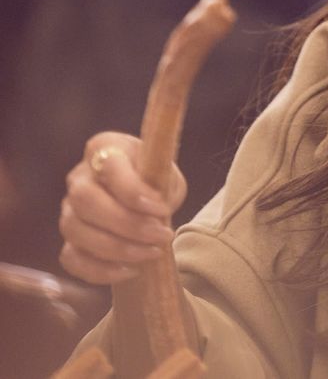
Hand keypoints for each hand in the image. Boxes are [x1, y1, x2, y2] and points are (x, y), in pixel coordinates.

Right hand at [58, 131, 185, 283]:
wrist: (146, 198)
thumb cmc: (155, 179)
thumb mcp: (166, 173)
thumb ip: (161, 184)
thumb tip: (155, 210)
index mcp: (105, 148)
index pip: (110, 168)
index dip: (134, 191)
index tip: (163, 209)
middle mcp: (79, 176)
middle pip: (85, 201)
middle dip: (127, 224)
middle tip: (162, 236)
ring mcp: (69, 208)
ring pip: (76, 231)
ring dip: (118, 248)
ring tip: (153, 253)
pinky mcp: (69, 238)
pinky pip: (71, 258)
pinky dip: (100, 270)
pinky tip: (131, 270)